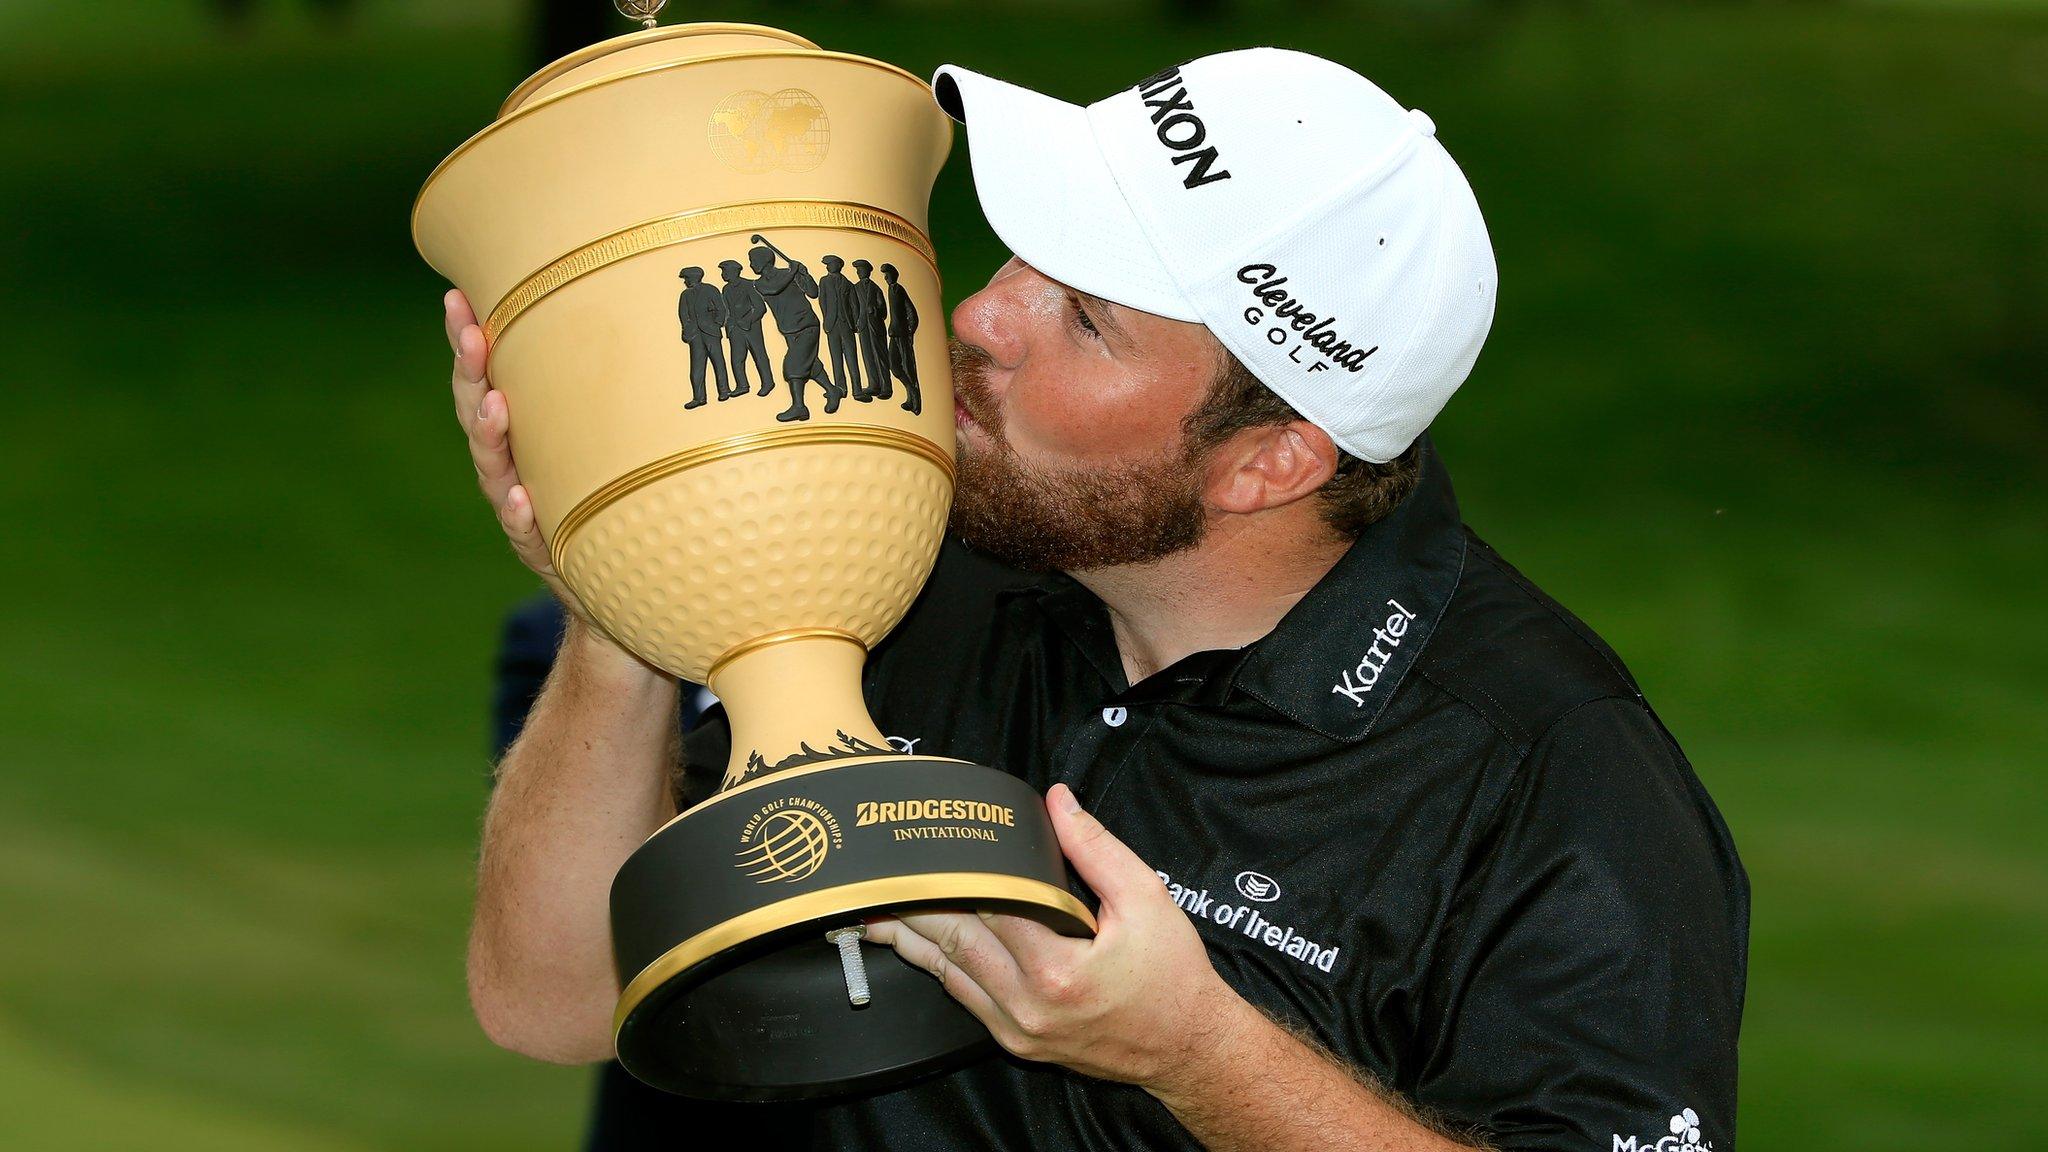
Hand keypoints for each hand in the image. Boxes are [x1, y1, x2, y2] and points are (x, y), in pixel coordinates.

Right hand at [444, 289, 597, 629]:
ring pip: (492, 465)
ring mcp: (516, 503)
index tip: (457, 296)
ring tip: (495, 404)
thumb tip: (631, 318)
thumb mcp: (593, 442)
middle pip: (477, 411)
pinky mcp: (536, 545)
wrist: (606, 582)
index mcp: (515, 431)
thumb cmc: (600, 496)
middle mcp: (506, 462)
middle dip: (471, 372)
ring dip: (490, 434)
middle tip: (470, 335)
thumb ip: (592, 397)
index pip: (484, 377)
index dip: (467, 339)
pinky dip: (518, 510)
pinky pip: (522, 527)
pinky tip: (519, 495)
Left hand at [863, 783, 1255, 1092]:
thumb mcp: (1146, 899)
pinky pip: (966, 1000)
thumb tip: (1057, 802)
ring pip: (950, 975)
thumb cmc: (1172, 976)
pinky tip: (918, 947)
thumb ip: (1095, 848)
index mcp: (1056, 969)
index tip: (933, 843)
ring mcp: (1017, 1031)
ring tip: (876, 911)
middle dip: (917, 905)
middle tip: (883, 874)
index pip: (988, 905)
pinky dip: (941, 968)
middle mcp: (1027, 1006)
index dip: (958, 872)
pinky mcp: (1017, 1043)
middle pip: (955, 942)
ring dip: (914, 940)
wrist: (1188, 1048)